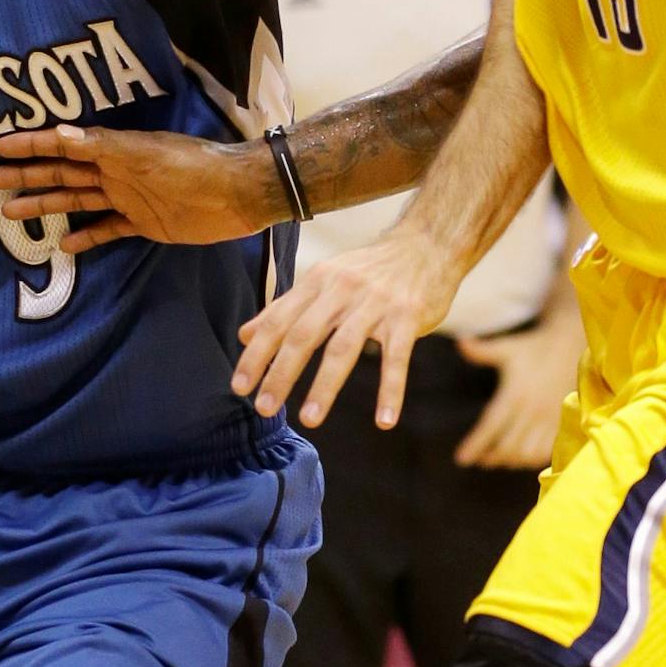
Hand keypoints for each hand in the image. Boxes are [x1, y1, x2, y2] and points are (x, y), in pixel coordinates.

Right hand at [0, 124, 275, 251]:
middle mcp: (116, 172)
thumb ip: (103, 146)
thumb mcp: (146, 154)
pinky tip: (63, 245)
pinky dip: (86, 237)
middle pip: (63, 174)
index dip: (32, 146)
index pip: (64, 145)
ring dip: (46, 205)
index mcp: (114, 150)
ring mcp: (128, 198)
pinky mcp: (144, 223)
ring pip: (77, 201)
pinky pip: (107, 229)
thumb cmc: (193, 167)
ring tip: (11, 211)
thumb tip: (59, 133)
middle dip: (27, 176)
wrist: (237, 194)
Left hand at [232, 229, 460, 431]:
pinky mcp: (407, 317)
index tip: (239, 387)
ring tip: (309, 419)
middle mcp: (342, 290)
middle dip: (281, 373)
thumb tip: (245, 335)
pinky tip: (384, 421)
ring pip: (344, 348)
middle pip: (304, 335)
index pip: (279, 321)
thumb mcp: (324, 280)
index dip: (257, 354)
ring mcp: (376, 303)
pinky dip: (391, 391)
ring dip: (325, 386)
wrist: (426, 244)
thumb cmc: (369, 269)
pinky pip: (397, 359)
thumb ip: (285, 308)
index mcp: (318, 281)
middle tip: (264, 408)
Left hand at [453, 307, 581, 468]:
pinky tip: (522, 456)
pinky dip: (532, 459)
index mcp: (515, 393)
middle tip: (479, 460)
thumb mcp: (507, 348)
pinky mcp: (562, 424)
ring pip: (527, 453)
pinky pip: (547, 452)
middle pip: (508, 446)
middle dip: (491, 457)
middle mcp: (532, 410)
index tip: (461, 459)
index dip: (476, 444)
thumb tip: (459, 342)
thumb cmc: (534, 348)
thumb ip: (482, 351)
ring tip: (499, 459)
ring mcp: (549, 420)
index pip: (491, 426)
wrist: (571, 346)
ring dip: (511, 461)